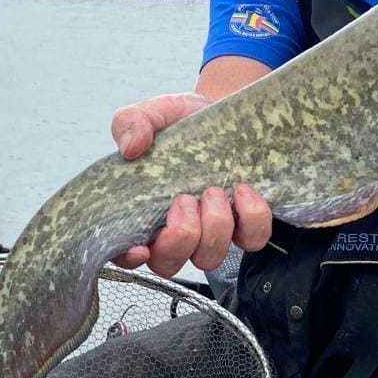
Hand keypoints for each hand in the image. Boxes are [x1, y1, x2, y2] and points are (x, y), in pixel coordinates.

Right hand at [109, 91, 272, 275]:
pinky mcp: (244, 226)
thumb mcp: (152, 114)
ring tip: (213, 190)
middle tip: (185, 199)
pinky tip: (243, 190)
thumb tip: (130, 147)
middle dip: (179, 238)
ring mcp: (210, 234)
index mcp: (140, 214)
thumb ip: (131, 123)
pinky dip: (251, 219)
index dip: (130, 259)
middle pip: (169, 264)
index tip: (141, 246)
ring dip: (213, 228)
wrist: (222, 115)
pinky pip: (252, 240)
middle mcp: (173, 232)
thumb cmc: (180, 123)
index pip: (125, 254)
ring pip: (209, 259)